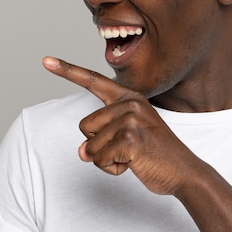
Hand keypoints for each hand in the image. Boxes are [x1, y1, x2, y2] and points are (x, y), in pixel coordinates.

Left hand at [42, 57, 201, 195]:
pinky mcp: (130, 139)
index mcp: (130, 97)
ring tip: (133, 156)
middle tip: (129, 149)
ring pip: (90, 146)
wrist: (185, 171)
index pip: (94, 81)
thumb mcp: (128, 137)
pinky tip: (133, 164)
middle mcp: (130, 103)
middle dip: (99, 145)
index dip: (67, 71)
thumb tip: (81, 152)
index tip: (46, 60)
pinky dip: (112, 169)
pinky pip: (100, 159)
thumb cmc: (155, 154)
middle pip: (85, 126)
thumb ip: (101, 137)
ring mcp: (131, 120)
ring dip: (106, 159)